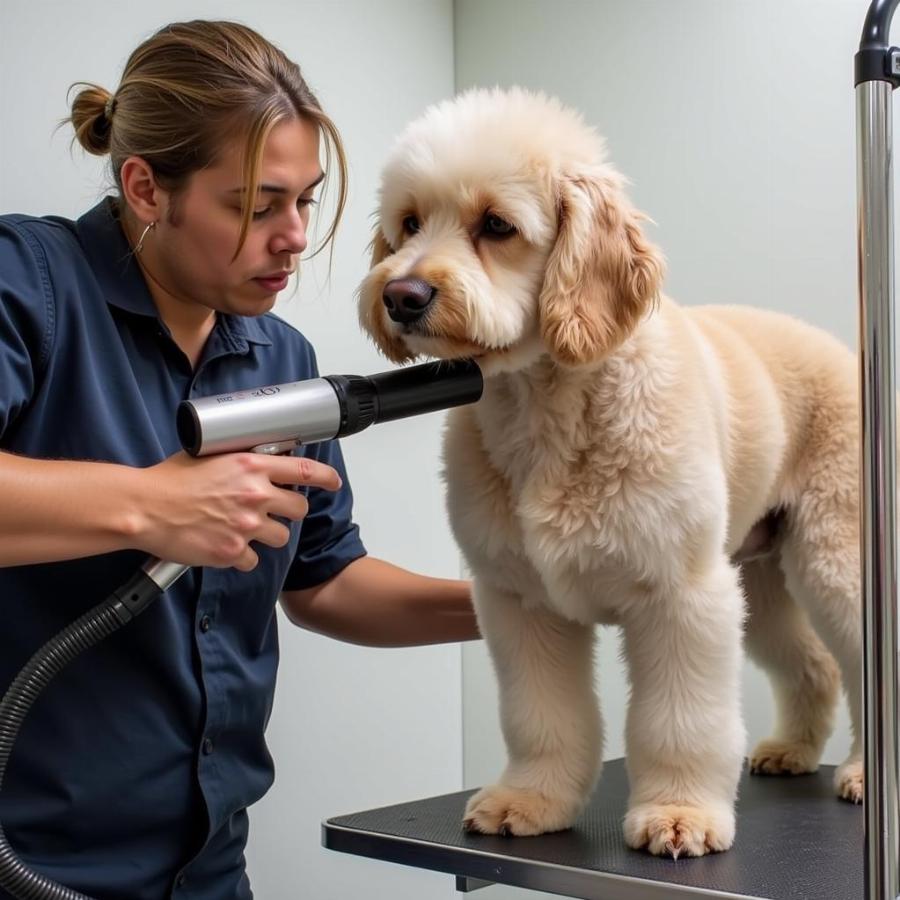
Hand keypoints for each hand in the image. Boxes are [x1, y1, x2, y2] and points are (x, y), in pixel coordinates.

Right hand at [137, 451, 341, 570]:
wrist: (145, 508)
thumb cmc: (170, 480)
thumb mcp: (211, 455)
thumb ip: (241, 460)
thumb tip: (260, 459)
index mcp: (251, 466)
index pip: (304, 470)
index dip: (325, 477)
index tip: (333, 482)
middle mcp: (255, 494)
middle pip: (298, 508)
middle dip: (288, 510)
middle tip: (271, 510)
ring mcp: (246, 525)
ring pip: (281, 536)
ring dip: (268, 535)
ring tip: (243, 529)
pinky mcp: (233, 551)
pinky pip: (254, 560)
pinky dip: (243, 557)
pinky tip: (226, 546)